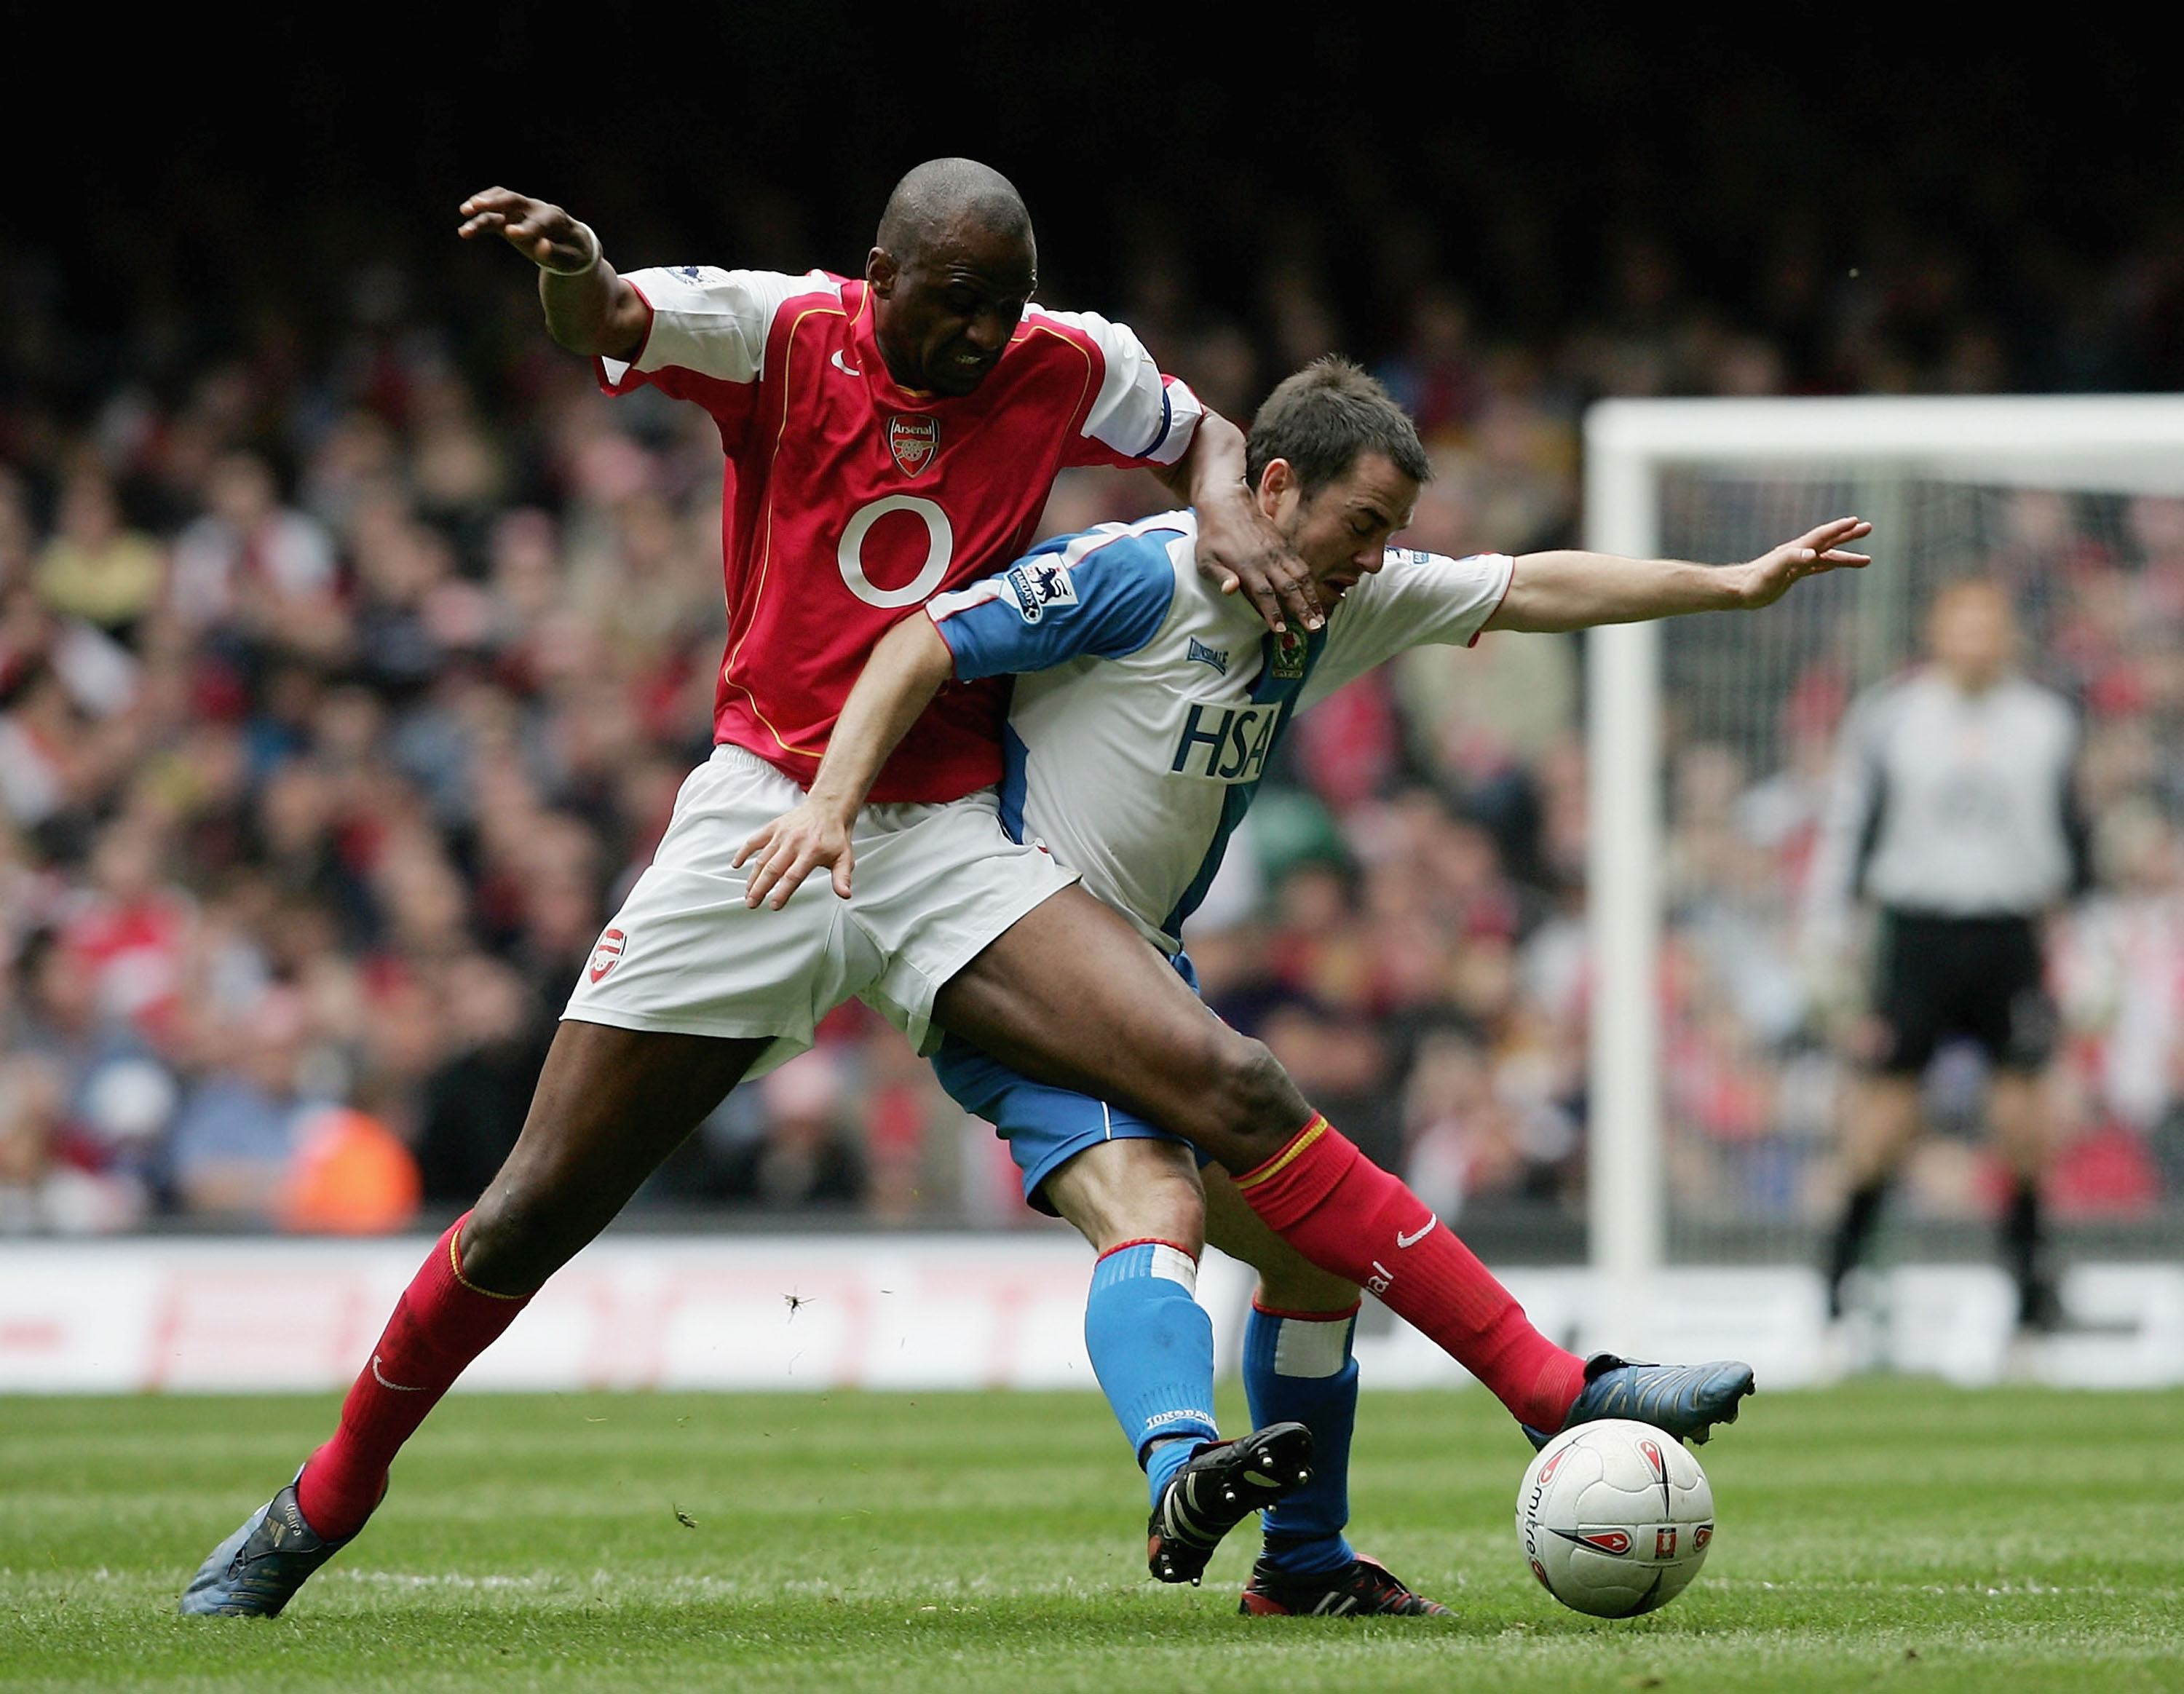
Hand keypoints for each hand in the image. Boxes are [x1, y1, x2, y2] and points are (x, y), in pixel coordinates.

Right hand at [457, 187, 597, 273]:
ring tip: (464, 213)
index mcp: (555, 219)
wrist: (571, 243)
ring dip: (482, 206)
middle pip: (514, 200)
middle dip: (496, 202)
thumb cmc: (572, 253)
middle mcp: (536, 209)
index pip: (539, 221)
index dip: (527, 228)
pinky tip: (465, 230)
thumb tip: (541, 247)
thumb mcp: (570, 259)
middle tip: (476, 206)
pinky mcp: (510, 218)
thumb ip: (556, 254)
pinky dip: (479, 218)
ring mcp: (521, 212)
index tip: (511, 234)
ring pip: (499, 203)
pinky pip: (493, 214)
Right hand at [734, 801, 855, 909]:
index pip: (793, 876)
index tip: (774, 905)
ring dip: (753, 877)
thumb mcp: (844, 857)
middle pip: (773, 869)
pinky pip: (755, 840)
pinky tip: (736, 865)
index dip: (782, 892)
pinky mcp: (773, 828)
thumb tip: (845, 894)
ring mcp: (781, 835)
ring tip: (747, 893)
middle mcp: (794, 843)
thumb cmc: (835, 835)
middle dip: (760, 888)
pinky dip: (744, 852)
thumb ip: (842, 877)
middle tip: (752, 903)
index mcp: (811, 851)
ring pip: (762, 858)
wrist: (828, 808)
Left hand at [1194, 485, 1321, 633]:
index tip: (1280, 629)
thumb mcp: (1205, 558)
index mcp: (1246, 566)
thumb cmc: (1213, 536)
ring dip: (1311, 599)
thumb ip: (1219, 576)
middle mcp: (1266, 559)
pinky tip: (1315, 596)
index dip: (1272, 612)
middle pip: (1288, 588)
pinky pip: (1301, 566)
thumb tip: (1230, 590)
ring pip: (1300, 578)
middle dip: (1302, 609)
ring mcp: (1278, 551)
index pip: (1263, 594)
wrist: (1228, 504)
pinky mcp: (1284, 546)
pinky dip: (1310, 583)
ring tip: (1320, 618)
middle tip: (1313, 628)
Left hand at [1736, 517, 1872, 607]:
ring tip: (1867, 559)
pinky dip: (1828, 565)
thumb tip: (1813, 555)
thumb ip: (1792, 560)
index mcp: (1796, 550)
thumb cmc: (1754, 582)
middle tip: (1868, 527)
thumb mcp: (1774, 571)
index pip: (1822, 536)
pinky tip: (1835, 566)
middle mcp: (1798, 554)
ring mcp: (1796, 564)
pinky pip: (1816, 567)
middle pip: (1828, 542)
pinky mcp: (1791, 575)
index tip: (1857, 521)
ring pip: (1826, 557)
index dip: (1839, 528)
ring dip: (1845, 556)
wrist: (1738, 590)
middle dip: (1848, 535)